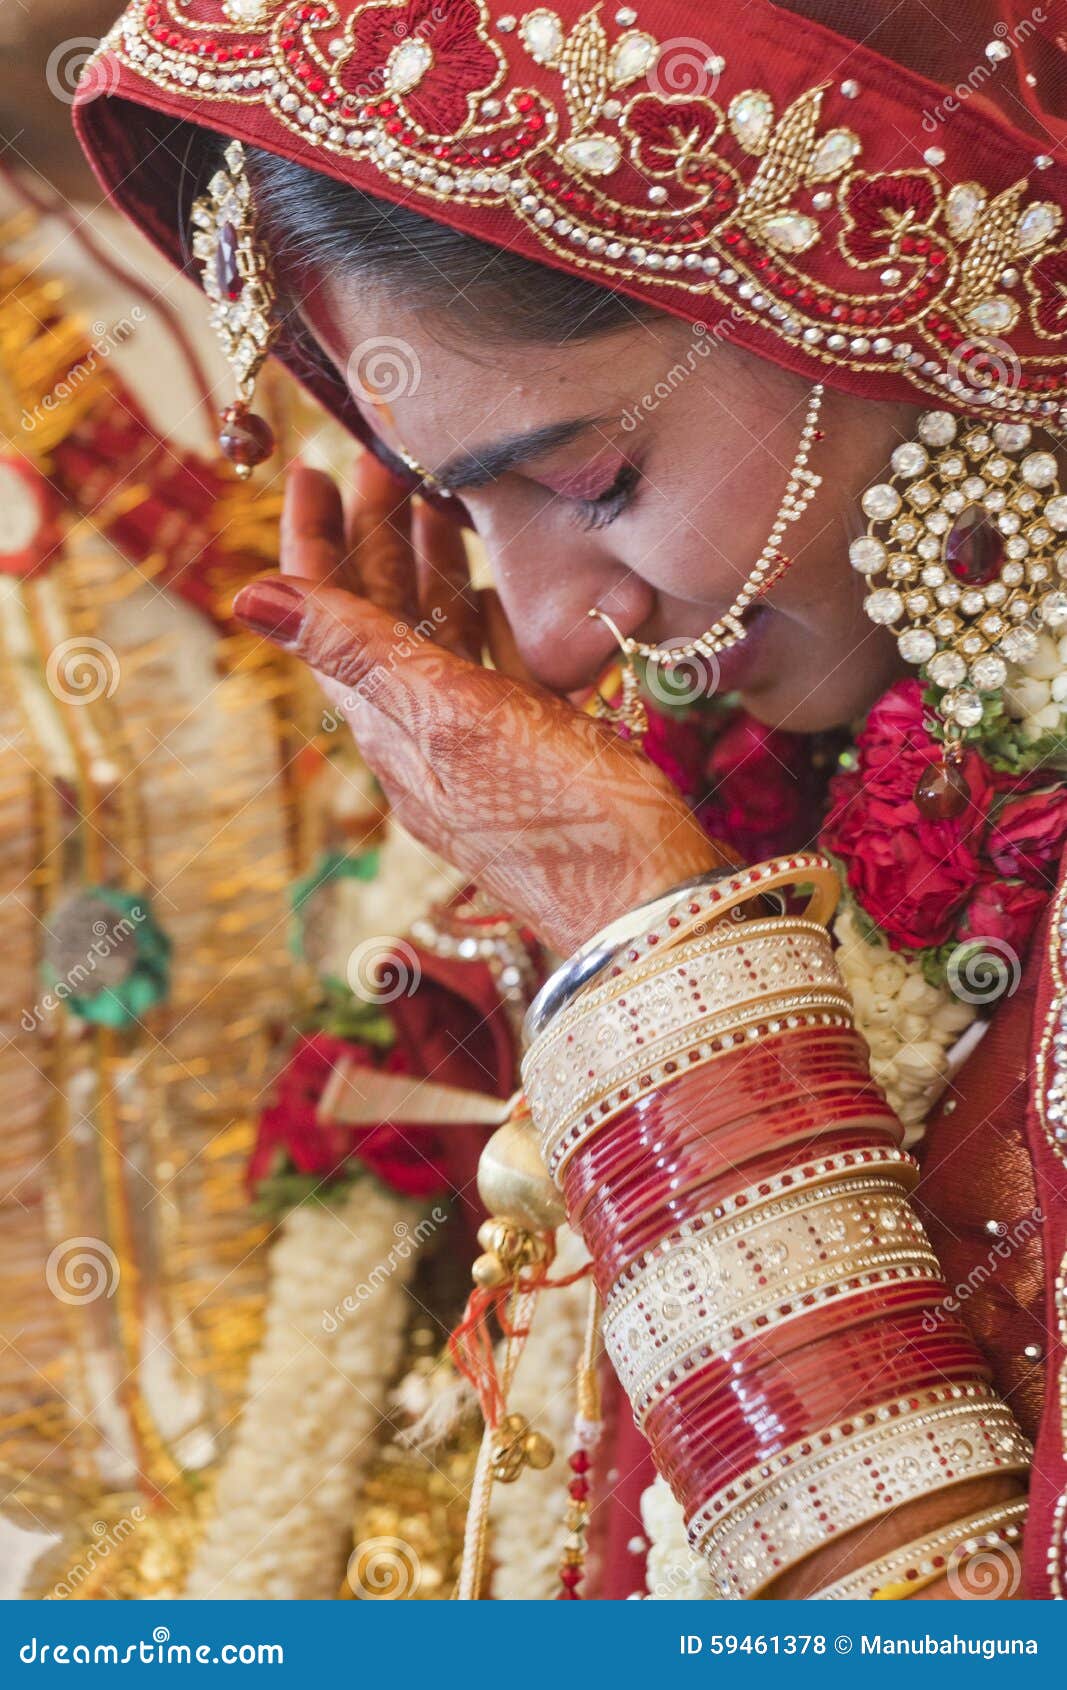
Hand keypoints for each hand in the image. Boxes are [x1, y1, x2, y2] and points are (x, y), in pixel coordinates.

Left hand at [233, 457, 726, 956]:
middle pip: (382, 621)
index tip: (309, 467)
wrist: (650, 902)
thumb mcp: (449, 721)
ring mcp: (481, 746)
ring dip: (429, 568)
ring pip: (438, 640)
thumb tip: (250, 596)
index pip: (329, 619)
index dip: (313, 543)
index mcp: (391, 729)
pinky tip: (496, 591)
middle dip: (375, 537)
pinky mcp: (537, 751)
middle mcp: (425, 737)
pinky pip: (495, 671)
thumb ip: (358, 652)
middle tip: (381, 459)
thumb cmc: (559, 816)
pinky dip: (487, 620)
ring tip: (432, 499)